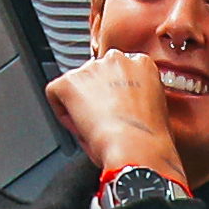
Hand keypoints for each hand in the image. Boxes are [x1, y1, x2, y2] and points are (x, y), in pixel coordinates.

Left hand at [43, 54, 182, 180]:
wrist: (137, 148)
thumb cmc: (149, 139)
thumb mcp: (153, 109)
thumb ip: (137, 97)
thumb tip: (121, 106)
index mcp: (141, 65)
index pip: (121, 71)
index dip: (116, 93)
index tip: (118, 109)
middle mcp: (116, 60)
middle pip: (98, 73)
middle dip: (97, 94)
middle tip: (103, 119)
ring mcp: (91, 68)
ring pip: (77, 82)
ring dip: (80, 101)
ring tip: (92, 126)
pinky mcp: (69, 81)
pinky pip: (55, 92)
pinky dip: (61, 110)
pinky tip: (77, 126)